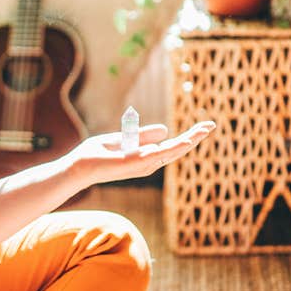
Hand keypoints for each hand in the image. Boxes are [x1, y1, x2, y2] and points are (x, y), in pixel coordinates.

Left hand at [66, 120, 216, 185]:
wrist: (79, 166)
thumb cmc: (96, 154)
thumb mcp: (123, 139)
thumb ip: (142, 135)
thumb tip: (165, 129)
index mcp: (146, 157)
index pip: (172, 146)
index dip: (188, 137)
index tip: (204, 127)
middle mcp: (148, 163)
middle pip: (177, 149)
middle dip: (195, 137)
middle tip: (212, 125)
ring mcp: (144, 164)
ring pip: (173, 151)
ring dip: (190, 140)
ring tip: (205, 129)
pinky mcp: (137, 163)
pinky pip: (160, 153)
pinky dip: (175, 147)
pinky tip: (187, 139)